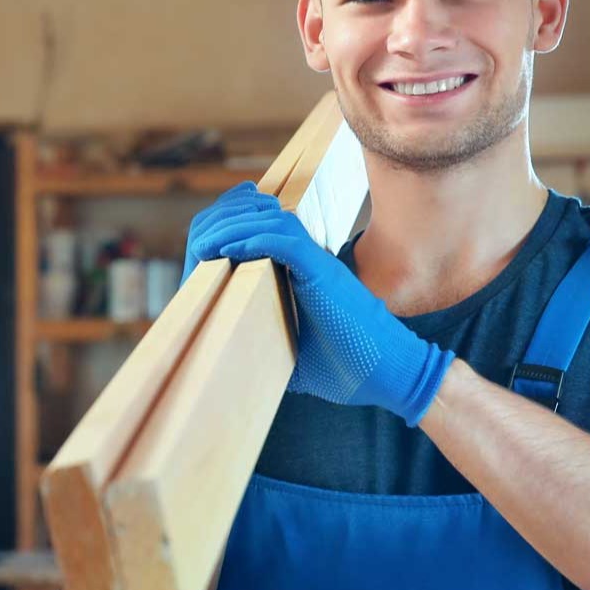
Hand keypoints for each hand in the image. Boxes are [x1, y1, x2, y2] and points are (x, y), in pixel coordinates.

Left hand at [186, 183, 451, 425]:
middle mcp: (307, 258)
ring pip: (269, 220)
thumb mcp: (290, 353)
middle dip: (219, 222)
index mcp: (298, 270)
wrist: (391, 375)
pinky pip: (286, 243)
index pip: (256, 227)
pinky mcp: (324, 274)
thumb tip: (228, 359)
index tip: (201, 249)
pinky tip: (231, 251)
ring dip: (231, 227)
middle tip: (198, 245)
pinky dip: (256, 241)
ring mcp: (317, 263)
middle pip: (256, 214)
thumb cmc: (347, 368)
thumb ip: (265, 342)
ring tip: (206, 246)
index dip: (224, 227)